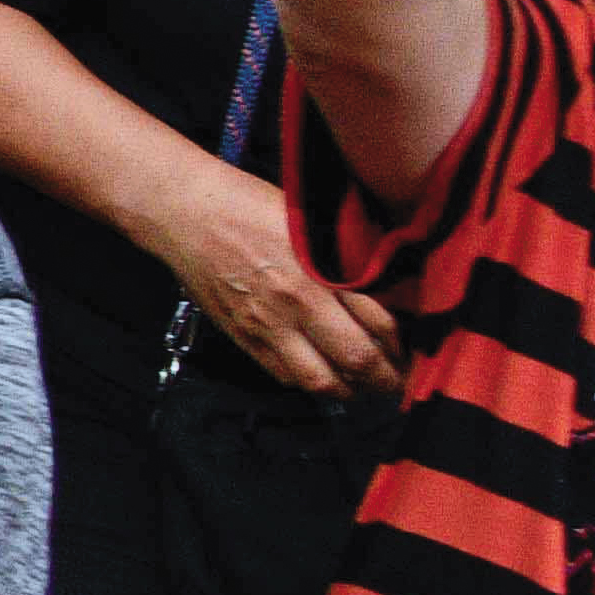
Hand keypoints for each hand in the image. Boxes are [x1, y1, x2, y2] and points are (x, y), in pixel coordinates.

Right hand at [156, 174, 401, 403]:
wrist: (184, 212)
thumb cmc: (252, 205)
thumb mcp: (312, 224)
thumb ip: (348, 260)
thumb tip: (389, 290)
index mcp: (318, 273)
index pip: (379, 326)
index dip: (402, 345)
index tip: (410, 349)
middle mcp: (294, 307)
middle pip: (355, 362)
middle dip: (385, 379)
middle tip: (397, 380)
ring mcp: (264, 327)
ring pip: (319, 381)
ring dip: (349, 390)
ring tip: (362, 385)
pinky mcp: (241, 337)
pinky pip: (283, 375)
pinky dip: (309, 382)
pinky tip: (320, 372)